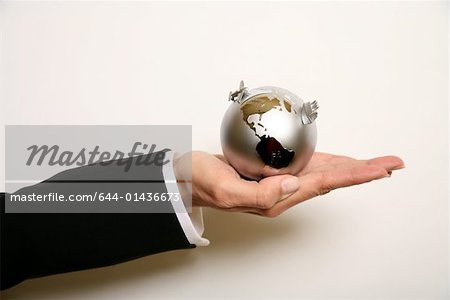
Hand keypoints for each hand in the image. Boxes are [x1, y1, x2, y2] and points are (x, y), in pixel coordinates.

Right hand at [175, 151, 403, 216]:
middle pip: (331, 179)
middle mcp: (283, 192)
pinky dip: (328, 160)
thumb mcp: (225, 188)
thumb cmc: (202, 182)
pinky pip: (307, 165)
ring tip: (376, 163)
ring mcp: (279, 182)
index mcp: (276, 198)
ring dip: (351, 167)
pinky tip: (338, 158)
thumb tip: (294, 183)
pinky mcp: (273, 172)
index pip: (323, 183)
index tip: (380, 169)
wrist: (188, 180)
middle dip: (363, 171)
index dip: (354, 175)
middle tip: (391, 163)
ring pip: (323, 173)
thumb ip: (260, 193)